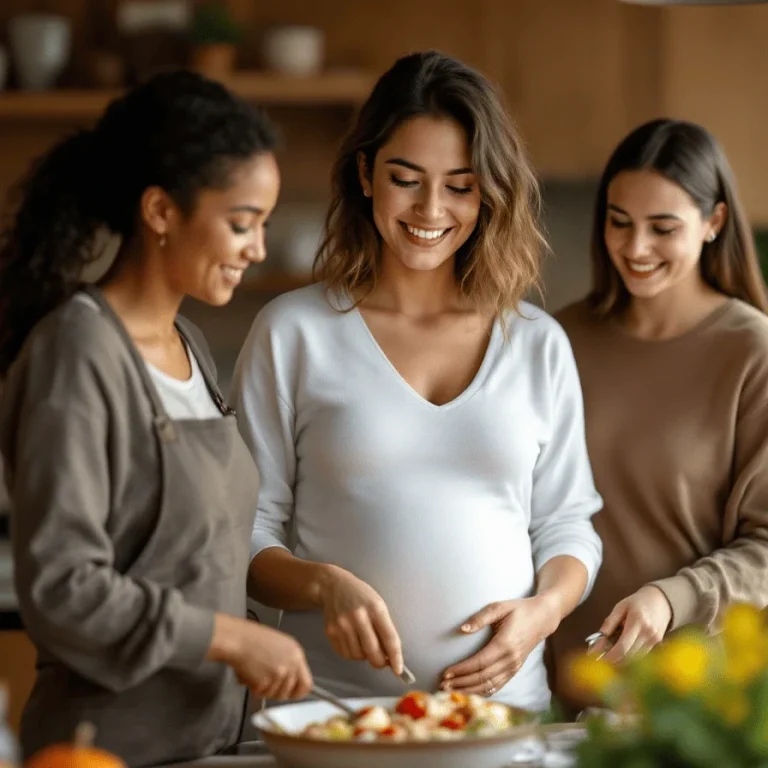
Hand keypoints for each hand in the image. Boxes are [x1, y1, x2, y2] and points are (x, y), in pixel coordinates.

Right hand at [208, 614, 312, 700]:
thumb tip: (290, 680)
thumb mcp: (279, 645)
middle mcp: (291, 664)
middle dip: (276, 691)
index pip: (306, 683)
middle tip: (265, 682)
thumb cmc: (253, 638)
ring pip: (273, 694)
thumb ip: (288, 661)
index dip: (297, 692)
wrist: (237, 638)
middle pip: (288, 692)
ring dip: (263, 688)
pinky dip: (252, 687)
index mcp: (297, 653)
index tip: (289, 694)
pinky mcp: (265, 682)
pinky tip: (248, 672)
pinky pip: (259, 693)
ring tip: (254, 672)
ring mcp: (279, 674)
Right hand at [318, 565, 403, 676]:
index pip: (389, 638)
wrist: (334, 586)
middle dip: (380, 662)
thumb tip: (391, 657)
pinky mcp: (330, 632)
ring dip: (364, 656)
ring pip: (358, 656)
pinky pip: (345, 654)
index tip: (398, 670)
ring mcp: (342, 625)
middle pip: (373, 652)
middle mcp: (358, 616)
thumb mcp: (378, 605)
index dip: (395, 657)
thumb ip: (385, 628)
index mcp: (375, 608)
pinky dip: (352, 654)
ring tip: (364, 643)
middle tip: (382, 661)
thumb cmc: (361, 596)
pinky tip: (353, 641)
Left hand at [440, 595, 561, 695]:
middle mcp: (510, 660)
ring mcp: (514, 667)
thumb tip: (461, 629)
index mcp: (505, 644)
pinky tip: (469, 692)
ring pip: (489, 686)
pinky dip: (482, 692)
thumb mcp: (499, 607)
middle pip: (482, 678)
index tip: (446, 672)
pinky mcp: (515, 670)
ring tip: (451, 690)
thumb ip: (480, 618)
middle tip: (442, 685)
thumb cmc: (518, 609)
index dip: (461, 670)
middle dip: (461, 683)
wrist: (542, 618)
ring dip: (469, 690)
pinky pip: (497, 686)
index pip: (479, 663)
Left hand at [596, 585, 671, 663]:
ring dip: (622, 659)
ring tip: (611, 653)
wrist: (661, 600)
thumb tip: (598, 639)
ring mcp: (654, 640)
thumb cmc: (637, 602)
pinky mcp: (658, 644)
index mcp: (636, 621)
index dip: (611, 656)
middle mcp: (647, 633)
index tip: (599, 659)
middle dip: (614, 660)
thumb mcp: (620, 608)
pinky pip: (642, 655)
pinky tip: (624, 650)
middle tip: (602, 658)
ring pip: (635, 658)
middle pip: (629, 655)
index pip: (623, 646)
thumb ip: (609, 623)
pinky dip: (631, 656)